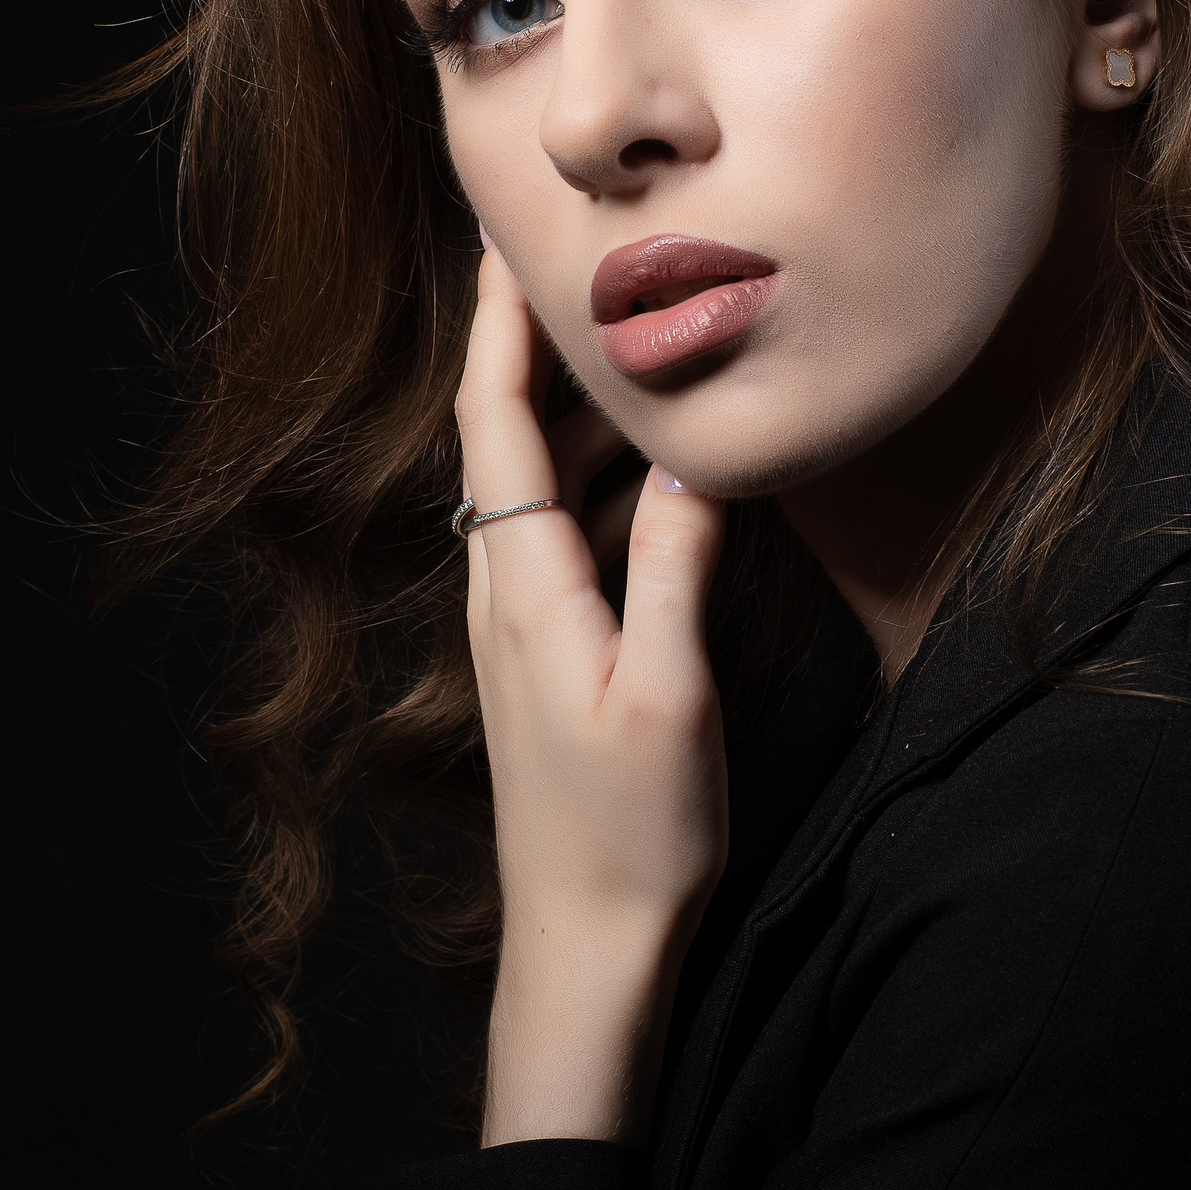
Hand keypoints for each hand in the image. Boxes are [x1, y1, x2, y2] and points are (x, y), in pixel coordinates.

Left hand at [456, 241, 727, 1145]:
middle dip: (534, 341)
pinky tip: (646, 466)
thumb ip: (677, 567)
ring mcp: (519, 626)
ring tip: (625, 335)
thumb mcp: (672, 695)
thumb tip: (696, 454)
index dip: (498, 326)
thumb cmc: (631, 835)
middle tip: (584, 259)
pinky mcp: (546, 657)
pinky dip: (592, 476)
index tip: (507, 238)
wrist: (583, 951)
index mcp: (523, 587)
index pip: (494, 422)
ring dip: (570, 407)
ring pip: (533, 482)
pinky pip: (557, 531)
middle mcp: (503, 592)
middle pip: (504, 435)